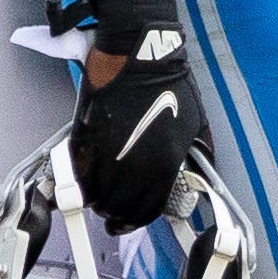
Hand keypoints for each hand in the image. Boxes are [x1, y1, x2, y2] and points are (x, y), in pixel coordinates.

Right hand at [64, 0, 212, 229]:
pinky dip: (81, 181)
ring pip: (95, 194)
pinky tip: (86, 183)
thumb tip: (195, 181)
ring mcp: (106, 152)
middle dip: (116, 215)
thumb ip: (198, 157)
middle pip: (119, 207)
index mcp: (164, 164)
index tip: (129, 222)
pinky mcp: (84, 136)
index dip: (137, 220)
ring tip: (100, 201)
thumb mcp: (197, 125)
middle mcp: (134, 165)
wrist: (139, 56)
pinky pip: (78, 171)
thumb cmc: (171, 86)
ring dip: (97, 201)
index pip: (148, 209)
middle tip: (113, 214)